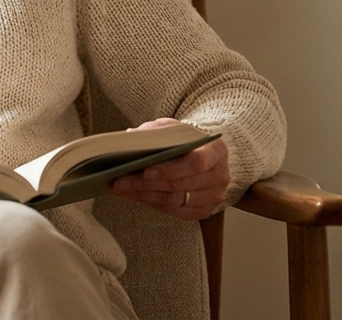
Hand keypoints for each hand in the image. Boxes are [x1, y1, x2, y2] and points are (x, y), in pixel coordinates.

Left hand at [111, 118, 229, 220]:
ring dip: (144, 195)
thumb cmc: (185, 140)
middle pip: (181, 185)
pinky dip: (151, 203)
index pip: (196, 162)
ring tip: (121, 188)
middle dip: (147, 184)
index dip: (170, 169)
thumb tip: (131, 137)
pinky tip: (133, 195)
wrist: (202, 154)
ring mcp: (214, 196)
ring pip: (176, 201)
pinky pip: (175, 211)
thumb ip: (155, 131)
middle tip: (120, 181)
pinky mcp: (204, 210)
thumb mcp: (172, 128)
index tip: (145, 170)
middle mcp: (221, 176)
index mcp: (217, 150)